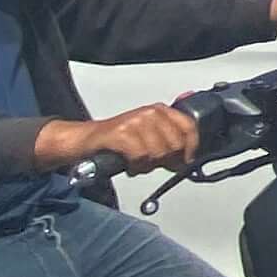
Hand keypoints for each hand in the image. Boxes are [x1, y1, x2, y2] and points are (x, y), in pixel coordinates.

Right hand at [38, 103, 198, 173]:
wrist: (86, 140)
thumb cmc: (118, 141)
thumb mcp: (149, 140)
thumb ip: (169, 146)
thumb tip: (187, 160)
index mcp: (160, 111)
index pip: (189, 127)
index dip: (190, 148)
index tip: (185, 161)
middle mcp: (149, 112)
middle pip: (175, 144)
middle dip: (164, 160)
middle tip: (149, 163)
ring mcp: (134, 121)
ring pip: (158, 152)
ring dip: (147, 165)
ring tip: (136, 162)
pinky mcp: (119, 133)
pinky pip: (140, 156)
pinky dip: (135, 165)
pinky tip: (128, 164)